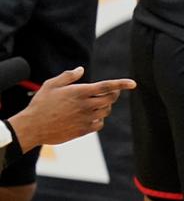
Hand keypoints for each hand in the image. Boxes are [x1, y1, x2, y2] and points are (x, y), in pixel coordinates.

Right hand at [6, 67, 135, 150]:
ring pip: (106, 111)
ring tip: (97, 104)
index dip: (122, 84)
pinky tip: (91, 117)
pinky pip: (99, 124)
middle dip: (113, 94)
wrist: (32, 127)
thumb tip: (81, 69)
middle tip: (110, 92)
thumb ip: (68, 76)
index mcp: (80, 92)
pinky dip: (99, 120)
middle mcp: (86, 105)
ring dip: (105, 107)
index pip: (107, 86)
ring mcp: (85, 118)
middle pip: (110, 99)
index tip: (133, 83)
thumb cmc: (41, 104)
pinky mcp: (82, 130)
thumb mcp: (51, 84)